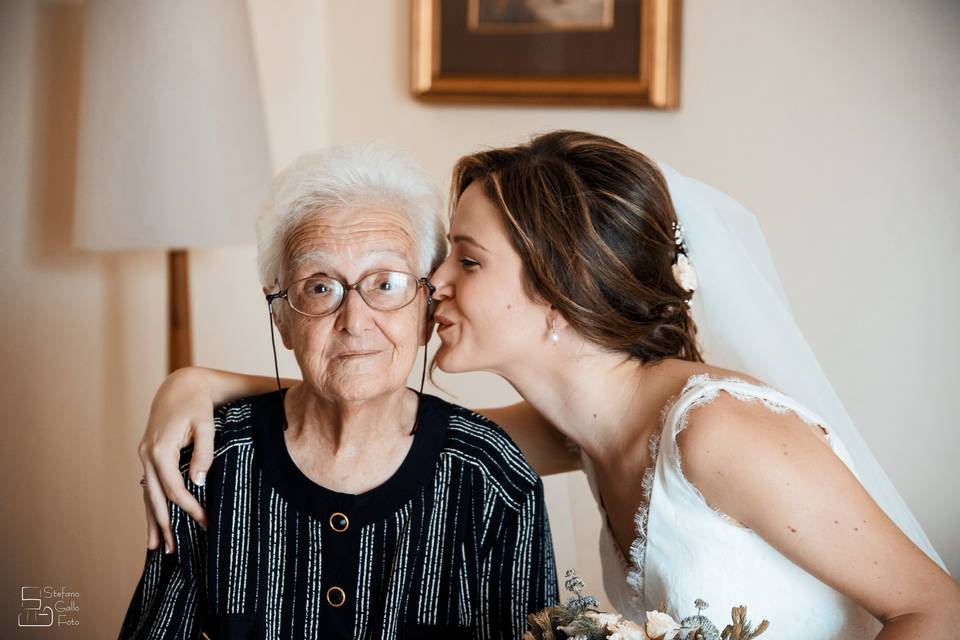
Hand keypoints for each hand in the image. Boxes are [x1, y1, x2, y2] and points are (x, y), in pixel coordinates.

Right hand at [138, 367, 214, 551]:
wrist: (181, 386)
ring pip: (147, 495)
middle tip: (173, 550)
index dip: (189, 507)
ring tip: (156, 548)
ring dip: (152, 521)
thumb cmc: (197, 405)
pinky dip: (151, 505)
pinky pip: (150, 486)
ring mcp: (145, 456)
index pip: (173, 488)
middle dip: (164, 525)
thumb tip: (197, 482)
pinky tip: (153, 523)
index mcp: (160, 449)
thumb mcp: (206, 424)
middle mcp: (147, 455)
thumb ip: (203, 452)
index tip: (204, 522)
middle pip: (154, 498)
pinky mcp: (149, 456)